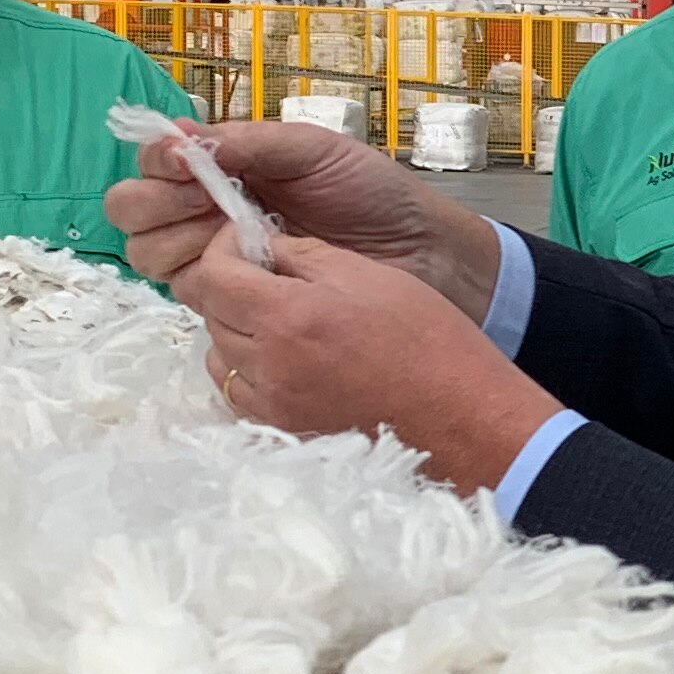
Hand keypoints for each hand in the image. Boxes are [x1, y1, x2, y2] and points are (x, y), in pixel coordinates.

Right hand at [106, 119, 503, 317]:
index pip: (152, 162)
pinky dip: (208, 279)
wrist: (420, 253)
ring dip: (179, 242)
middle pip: (132, 212)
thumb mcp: (312, 151)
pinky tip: (253, 269)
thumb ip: (247, 143)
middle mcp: (205, 212)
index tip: (187, 166)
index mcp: (221, 166)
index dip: (157, 163)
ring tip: (238, 237)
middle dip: (158, 205)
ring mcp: (215, 258)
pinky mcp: (235, 302)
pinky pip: (190, 295)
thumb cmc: (372, 194)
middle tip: (209, 205)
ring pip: (149, 255)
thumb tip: (180, 137)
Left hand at [176, 226, 565, 496]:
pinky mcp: (286, 431)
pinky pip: (241, 395)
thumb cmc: (428, 342)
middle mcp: (269, 366)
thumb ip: (304, 256)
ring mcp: (275, 406)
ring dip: (237, 333)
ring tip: (279, 321)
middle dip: (231, 288)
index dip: (223, 250)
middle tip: (268, 277)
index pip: (213, 275)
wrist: (462, 417)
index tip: (246, 241)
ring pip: (220, 359)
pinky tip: (288, 361)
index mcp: (287, 317)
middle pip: (211, 316)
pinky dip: (250, 373)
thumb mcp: (368, 275)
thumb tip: (263, 247)